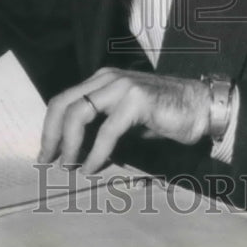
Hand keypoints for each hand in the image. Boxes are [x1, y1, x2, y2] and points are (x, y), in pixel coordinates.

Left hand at [38, 67, 211, 174]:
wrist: (201, 108)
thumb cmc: (165, 116)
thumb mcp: (125, 121)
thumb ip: (100, 127)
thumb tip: (76, 152)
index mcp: (102, 80)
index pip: (64, 99)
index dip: (50, 127)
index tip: (45, 152)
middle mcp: (108, 78)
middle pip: (64, 103)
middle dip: (51, 135)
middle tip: (47, 161)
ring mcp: (122, 86)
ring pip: (79, 113)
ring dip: (69, 144)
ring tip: (68, 166)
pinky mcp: (136, 100)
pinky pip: (107, 130)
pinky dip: (95, 152)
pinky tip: (91, 168)